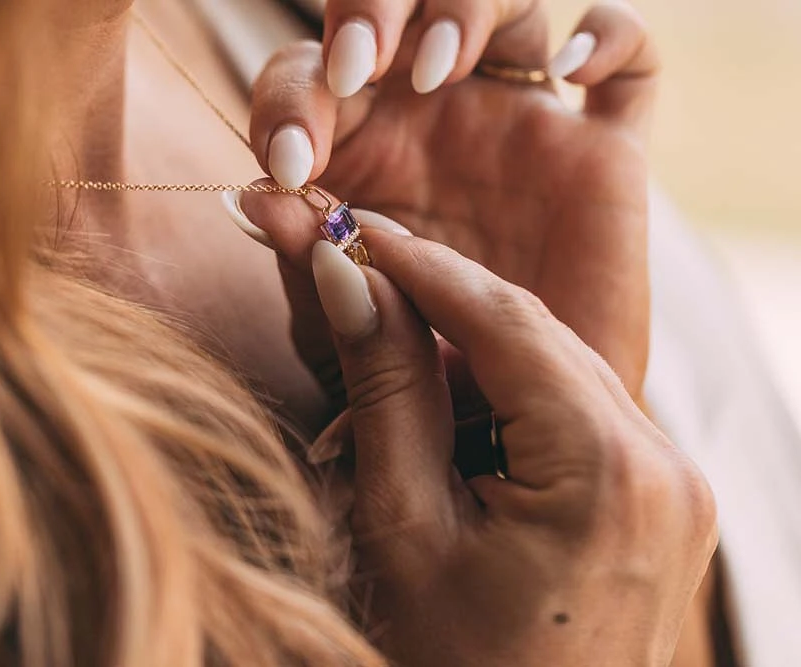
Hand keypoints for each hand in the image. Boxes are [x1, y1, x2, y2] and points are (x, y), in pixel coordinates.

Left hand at [249, 0, 657, 395]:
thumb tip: (254, 197)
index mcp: (357, 160)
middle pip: (393, 12)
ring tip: (441, 66)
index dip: (289, 105)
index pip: (305, 84)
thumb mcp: (354, 335)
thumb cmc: (421, 392)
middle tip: (358, 68)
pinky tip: (569, 71)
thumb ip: (309, 267)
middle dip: (367, 14)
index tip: (291, 162)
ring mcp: (519, 129)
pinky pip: (628, 60)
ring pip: (501, 8)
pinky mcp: (601, 154)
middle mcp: (434, 126)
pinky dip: (608, 36)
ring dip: (465, 9)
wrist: (525, 438)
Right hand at [261, 216, 716, 665]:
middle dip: (442, 306)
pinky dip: (510, 403)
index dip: (422, 266)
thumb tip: (351, 281)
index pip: (506, 320)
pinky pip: (579, 417)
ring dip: (472, 358)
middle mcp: (666, 466)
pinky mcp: (662, 504)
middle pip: (538, 337)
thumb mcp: (403, 525)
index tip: (356, 233)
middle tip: (358, 282)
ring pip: (558, 372)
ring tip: (388, 372)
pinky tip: (448, 421)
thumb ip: (387, 391)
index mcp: (610, 472)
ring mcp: (675, 487)